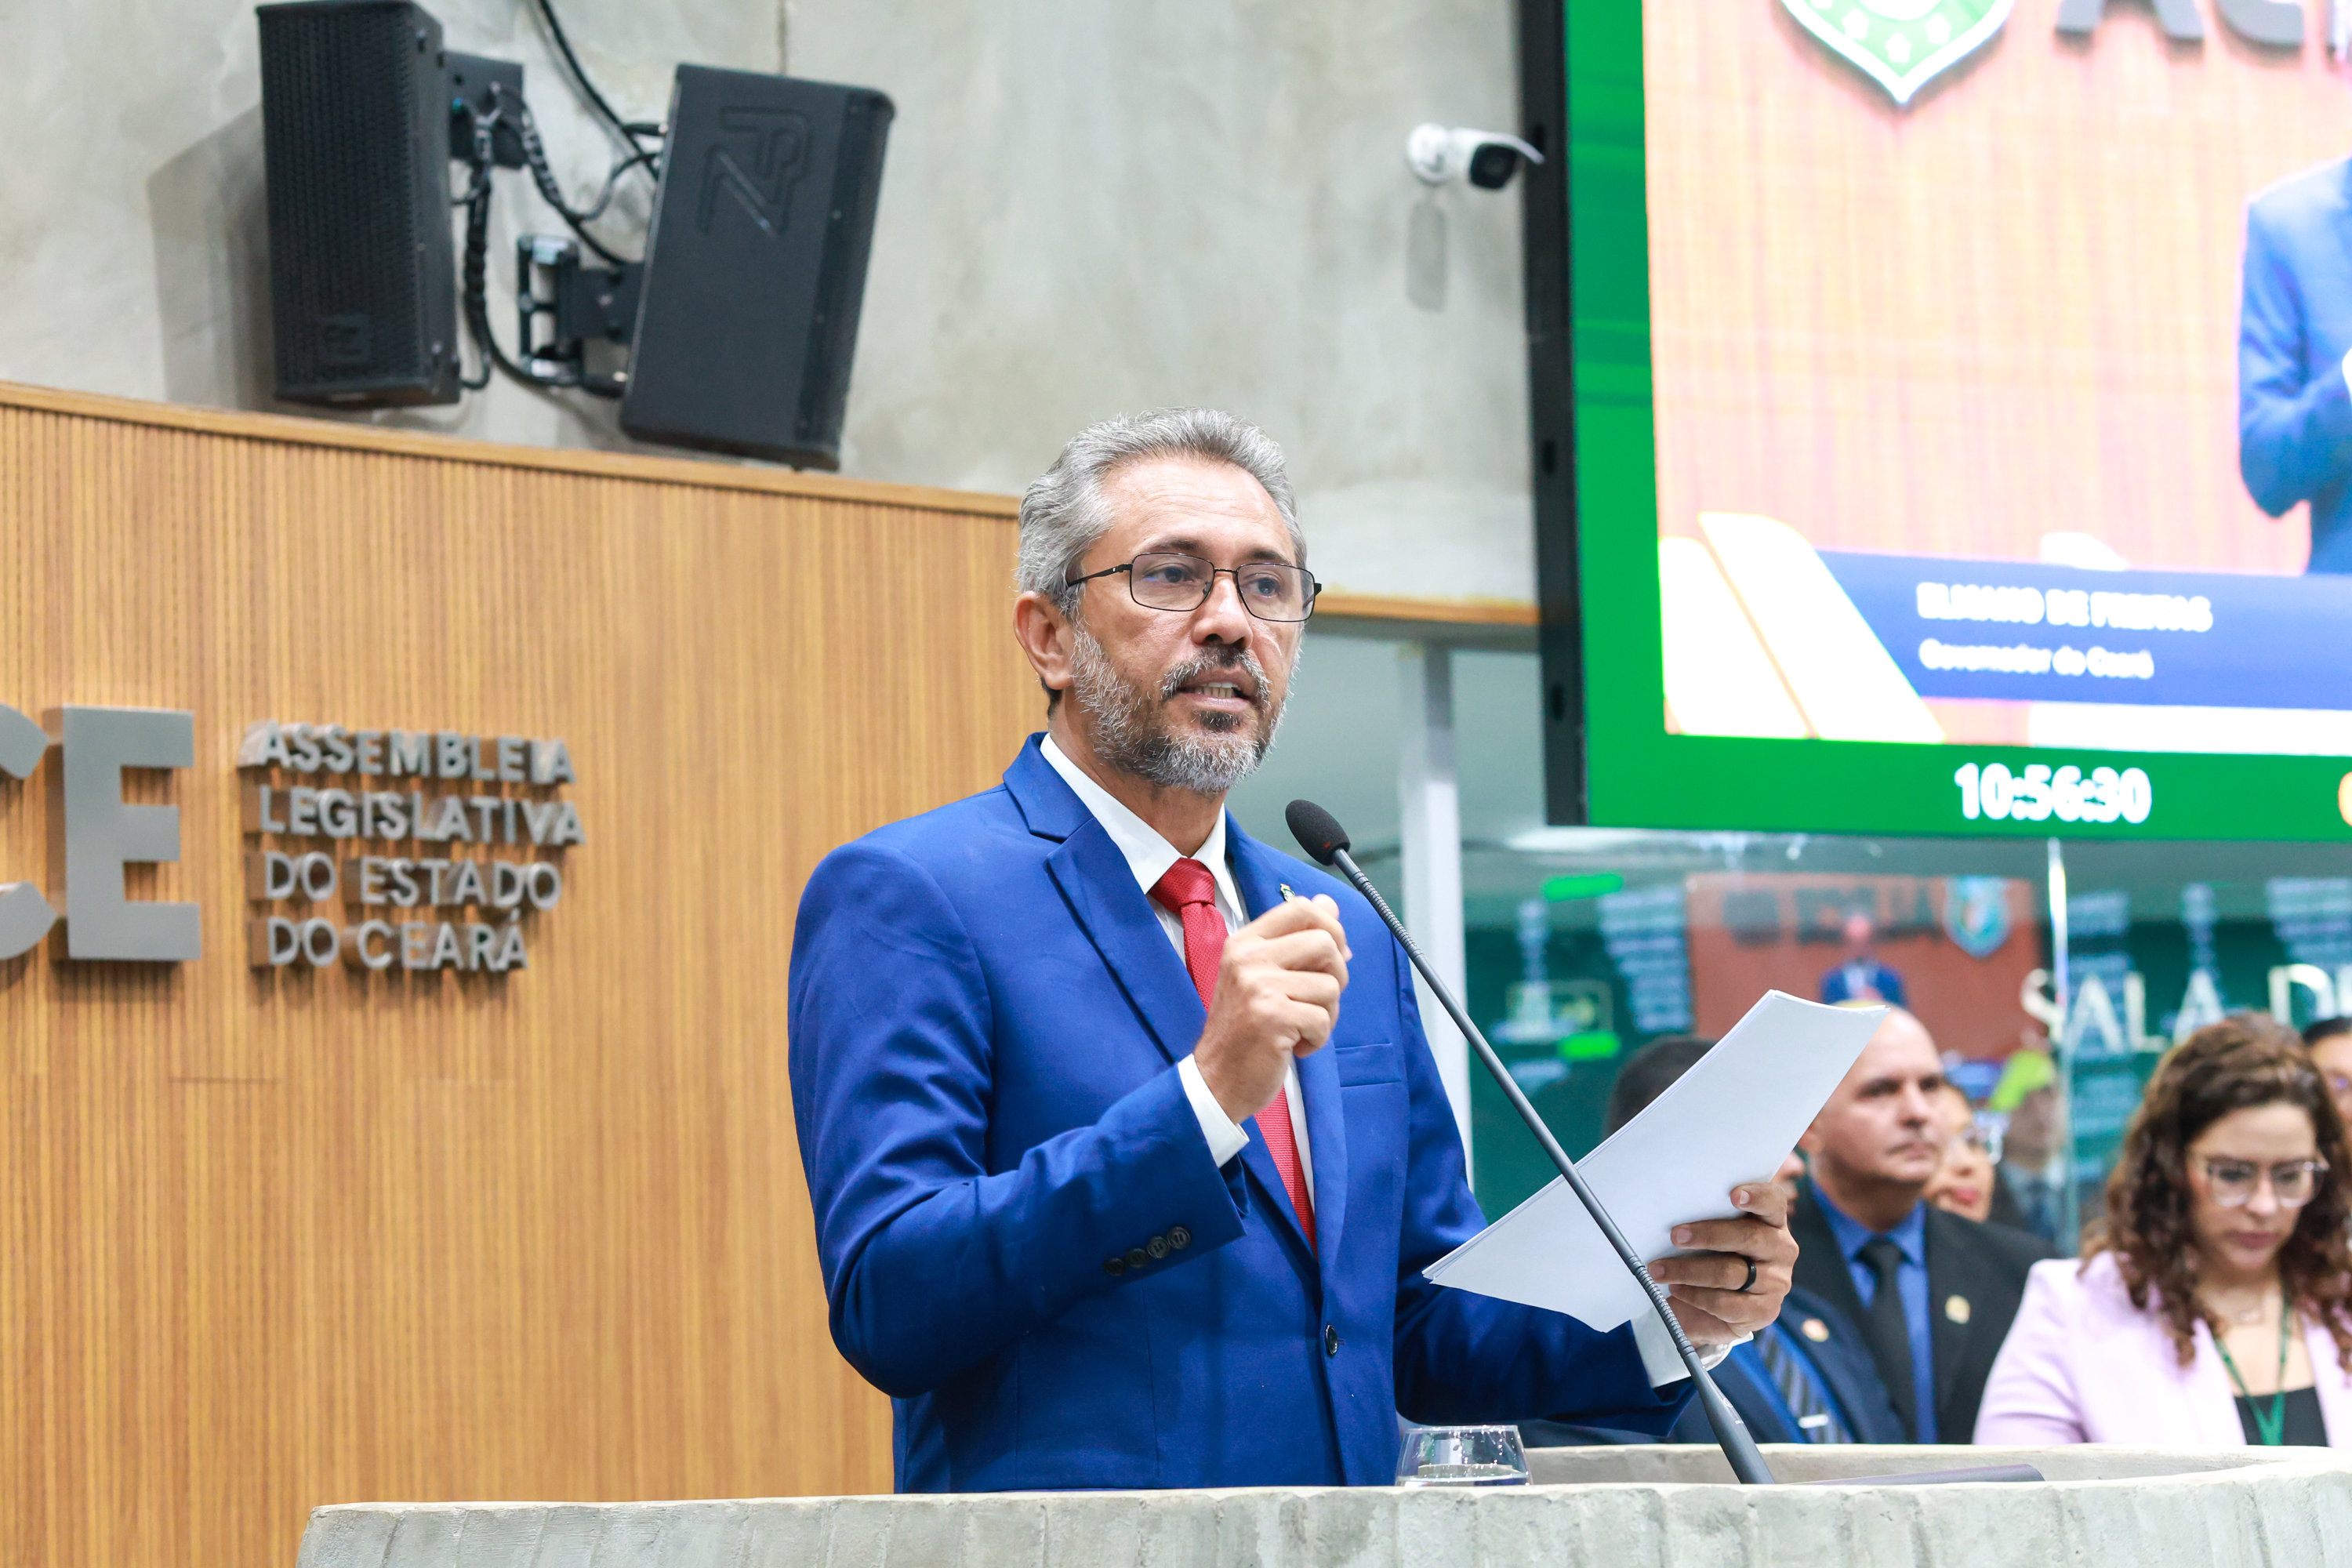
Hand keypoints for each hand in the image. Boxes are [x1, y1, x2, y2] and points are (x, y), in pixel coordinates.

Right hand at [1192, 895, 1350, 1121]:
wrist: (1216, 1079)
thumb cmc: (1244, 1030)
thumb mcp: (1263, 976)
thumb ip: (1296, 941)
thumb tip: (1329, 904)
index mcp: (1245, 942)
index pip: (1300, 907)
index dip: (1330, 927)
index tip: (1331, 956)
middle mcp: (1249, 957)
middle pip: (1325, 941)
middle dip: (1338, 974)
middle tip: (1318, 999)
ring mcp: (1259, 986)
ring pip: (1331, 985)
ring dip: (1326, 1014)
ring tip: (1299, 1028)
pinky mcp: (1273, 1017)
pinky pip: (1324, 1019)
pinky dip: (1317, 1040)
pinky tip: (1292, 1047)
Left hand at [1645, 1182, 1796, 1346]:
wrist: (1721, 1310)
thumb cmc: (1715, 1257)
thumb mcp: (1716, 1235)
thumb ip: (1708, 1217)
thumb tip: (1668, 1207)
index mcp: (1772, 1221)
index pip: (1773, 1202)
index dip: (1757, 1196)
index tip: (1734, 1194)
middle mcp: (1781, 1249)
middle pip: (1748, 1237)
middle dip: (1707, 1235)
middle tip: (1675, 1236)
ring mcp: (1776, 1282)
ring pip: (1730, 1272)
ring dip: (1688, 1270)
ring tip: (1659, 1270)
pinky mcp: (1765, 1311)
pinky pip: (1726, 1303)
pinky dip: (1696, 1296)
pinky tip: (1677, 1289)